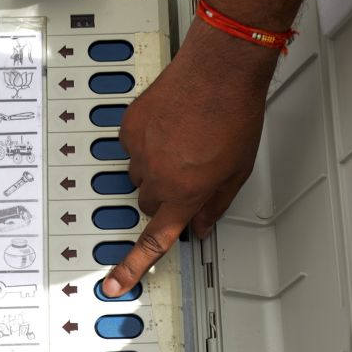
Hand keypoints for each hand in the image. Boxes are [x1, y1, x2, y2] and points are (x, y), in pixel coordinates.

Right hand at [102, 19, 277, 296]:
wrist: (219, 68)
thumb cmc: (234, 113)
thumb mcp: (237, 170)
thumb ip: (216, 204)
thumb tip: (201, 227)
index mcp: (186, 193)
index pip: (154, 241)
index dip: (133, 266)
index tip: (114, 283)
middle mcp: (158, 176)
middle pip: (149, 204)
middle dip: (164, 196)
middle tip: (185, 172)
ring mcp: (140, 151)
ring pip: (139, 174)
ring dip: (155, 167)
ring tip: (180, 141)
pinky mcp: (130, 127)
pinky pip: (131, 146)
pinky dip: (146, 141)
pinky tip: (168, 125)